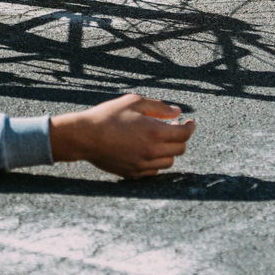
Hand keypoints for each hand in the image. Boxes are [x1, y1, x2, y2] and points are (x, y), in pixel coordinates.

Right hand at [49, 93, 194, 177]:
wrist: (84, 136)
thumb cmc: (107, 116)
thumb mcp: (133, 102)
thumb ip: (158, 106)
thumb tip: (177, 112)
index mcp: (154, 132)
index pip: (184, 134)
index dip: (190, 127)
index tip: (189, 122)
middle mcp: (152, 151)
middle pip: (180, 149)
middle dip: (180, 138)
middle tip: (172, 128)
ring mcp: (143, 164)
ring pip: (168, 162)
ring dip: (168, 151)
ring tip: (159, 140)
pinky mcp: (133, 173)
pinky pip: (154, 171)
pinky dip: (156, 162)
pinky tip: (148, 151)